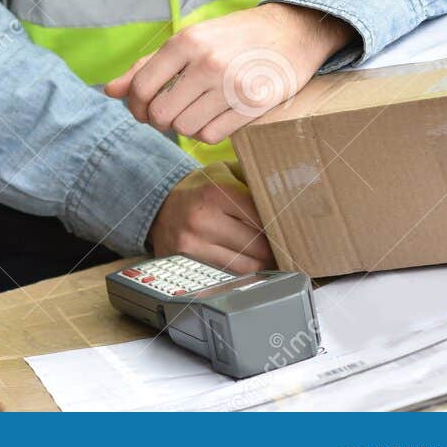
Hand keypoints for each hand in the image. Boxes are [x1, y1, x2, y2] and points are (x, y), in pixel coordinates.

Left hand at [104, 1, 352, 144]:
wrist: (291, 32)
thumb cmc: (233, 37)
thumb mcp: (191, 40)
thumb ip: (148, 65)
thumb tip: (109, 91)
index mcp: (187, 40)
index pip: (141, 88)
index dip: (135, 106)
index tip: (142, 109)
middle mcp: (207, 61)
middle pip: (160, 114)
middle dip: (159, 120)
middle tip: (169, 113)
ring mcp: (232, 84)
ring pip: (185, 128)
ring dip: (185, 126)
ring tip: (196, 111)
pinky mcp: (254, 105)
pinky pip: (211, 136)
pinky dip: (207, 133)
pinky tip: (215, 117)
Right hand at [147, 164, 275, 272]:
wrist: (158, 207)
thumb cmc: (199, 189)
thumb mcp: (223, 172)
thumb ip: (250, 177)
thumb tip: (285, 188)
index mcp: (216, 192)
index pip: (260, 216)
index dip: (277, 224)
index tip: (288, 227)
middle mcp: (203, 220)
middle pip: (256, 244)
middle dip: (272, 247)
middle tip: (284, 245)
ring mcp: (194, 245)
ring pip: (245, 266)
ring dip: (261, 264)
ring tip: (271, 257)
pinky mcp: (189, 264)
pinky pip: (228, 274)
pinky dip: (243, 271)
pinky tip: (250, 264)